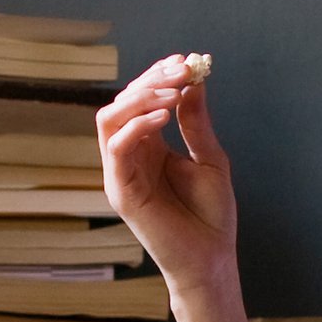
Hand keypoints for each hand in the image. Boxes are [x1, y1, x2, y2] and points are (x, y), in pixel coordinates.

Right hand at [95, 55, 236, 299]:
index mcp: (149, 147)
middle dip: (151, 81)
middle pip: (122, 103)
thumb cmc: (211, 216)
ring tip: (173, 93)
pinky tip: (164, 117)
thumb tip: (193, 82)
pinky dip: (136, 126)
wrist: (211, 260)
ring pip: (110, 119)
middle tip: (181, 71)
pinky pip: (116, 148)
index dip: (157, 77)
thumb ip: (196, 122)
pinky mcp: (121, 192)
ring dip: (140, 98)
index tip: (183, 62)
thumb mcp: (210, 158)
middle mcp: (130, 156)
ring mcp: (122, 173)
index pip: (140, 100)